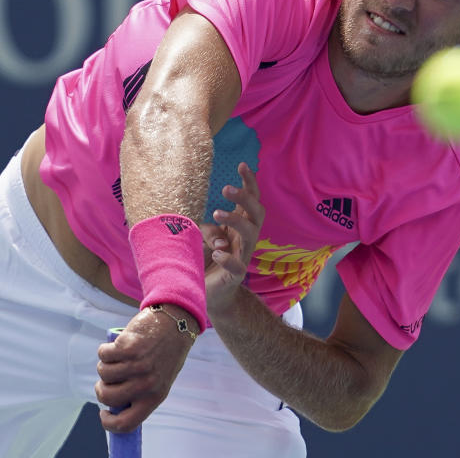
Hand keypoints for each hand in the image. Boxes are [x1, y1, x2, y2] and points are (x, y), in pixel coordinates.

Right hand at [94, 303, 197, 432]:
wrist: (175, 324)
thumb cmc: (164, 354)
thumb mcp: (159, 380)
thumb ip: (141, 394)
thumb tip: (115, 406)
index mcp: (155, 397)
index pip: (126, 423)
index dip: (109, 423)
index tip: (104, 414)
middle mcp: (146, 384)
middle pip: (107, 397)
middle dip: (101, 388)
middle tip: (105, 380)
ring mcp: (137, 366)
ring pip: (103, 373)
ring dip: (104, 365)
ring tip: (116, 357)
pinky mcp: (128, 348)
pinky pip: (104, 354)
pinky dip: (105, 349)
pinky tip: (117, 345)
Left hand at [201, 162, 264, 314]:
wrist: (208, 295)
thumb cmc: (206, 260)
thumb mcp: (203, 238)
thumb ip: (208, 228)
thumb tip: (217, 230)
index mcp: (239, 226)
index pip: (250, 200)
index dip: (249, 183)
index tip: (242, 164)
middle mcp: (245, 238)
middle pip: (256, 213)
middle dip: (245, 197)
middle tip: (226, 188)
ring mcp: (242, 256)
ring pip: (250, 234)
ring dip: (235, 220)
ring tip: (216, 212)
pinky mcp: (235, 276)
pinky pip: (238, 266)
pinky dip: (228, 258)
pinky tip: (218, 253)